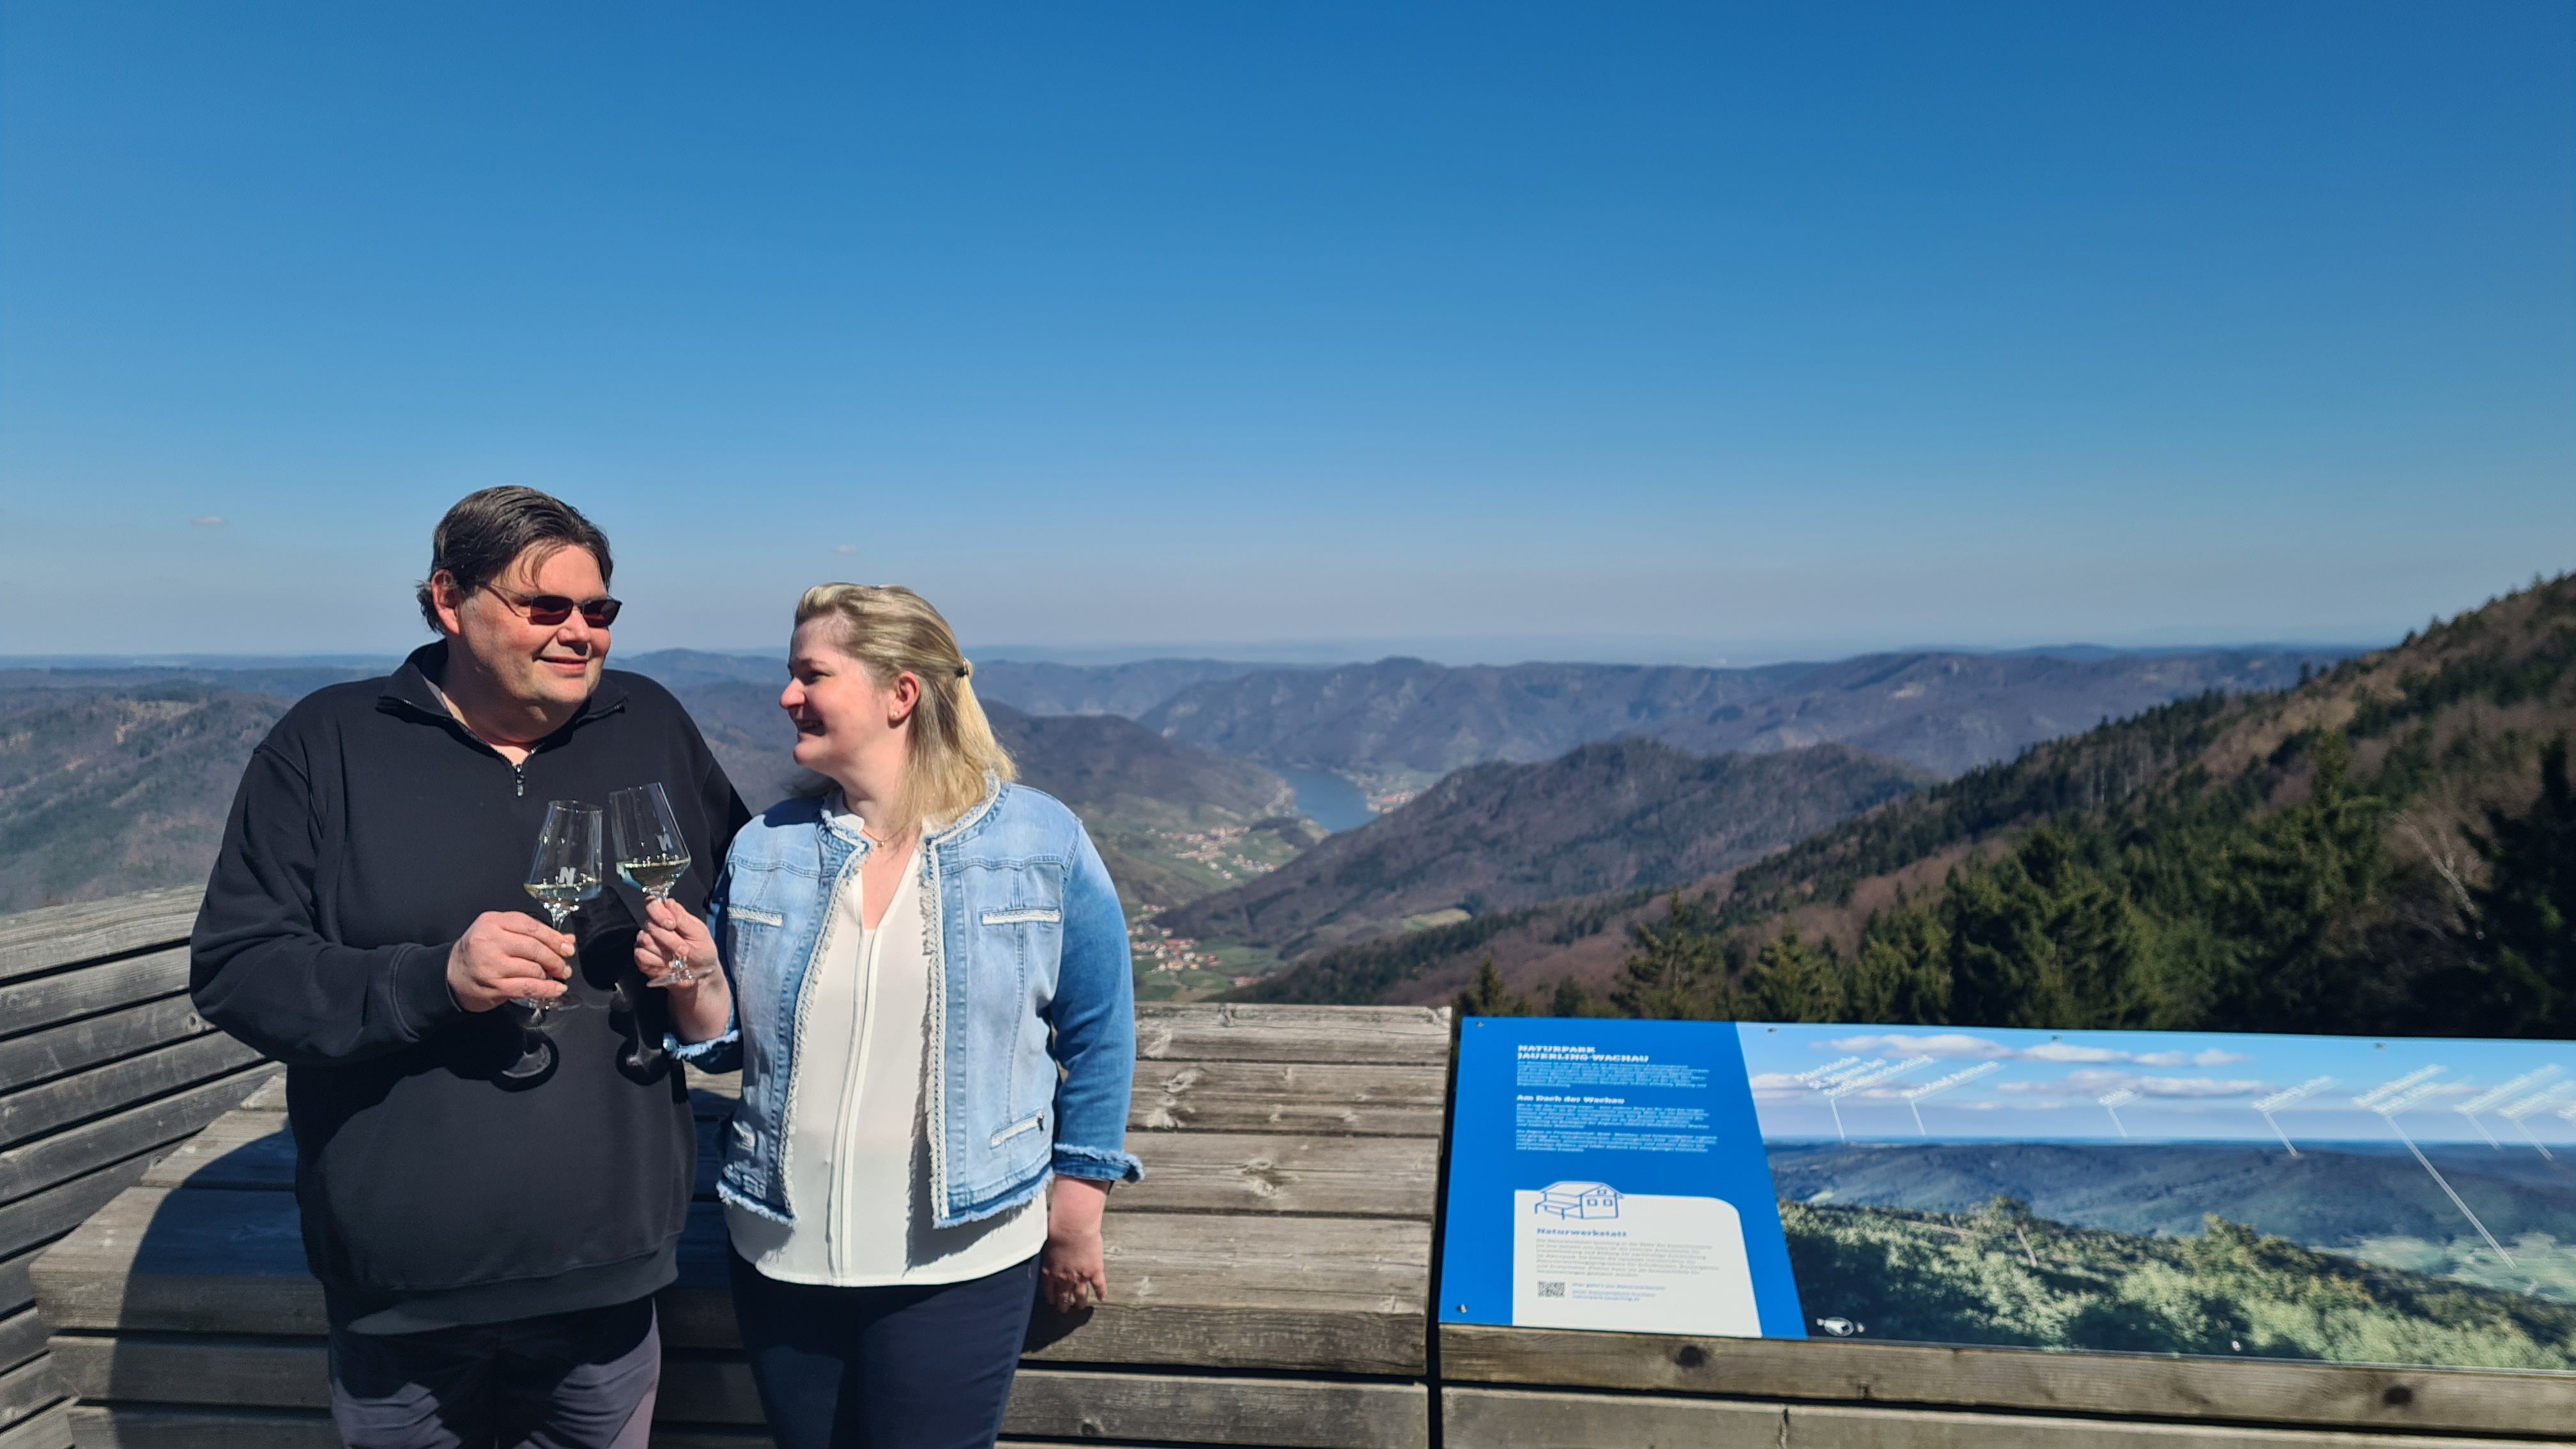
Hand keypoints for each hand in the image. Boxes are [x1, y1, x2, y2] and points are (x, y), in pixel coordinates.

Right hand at [447, 911, 574, 1011]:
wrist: (450, 977)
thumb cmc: (478, 953)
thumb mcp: (499, 934)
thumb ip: (531, 934)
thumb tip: (567, 939)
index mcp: (492, 922)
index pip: (531, 926)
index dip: (554, 937)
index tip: (567, 946)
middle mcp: (490, 941)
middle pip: (534, 947)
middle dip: (556, 958)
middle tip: (565, 965)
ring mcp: (491, 965)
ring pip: (533, 968)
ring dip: (551, 974)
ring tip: (558, 976)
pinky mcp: (494, 986)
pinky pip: (528, 987)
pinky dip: (546, 989)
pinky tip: (555, 989)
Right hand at [634, 899, 719, 988]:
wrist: (701, 976)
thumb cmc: (702, 951)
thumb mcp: (698, 933)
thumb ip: (682, 918)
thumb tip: (668, 902)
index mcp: (669, 916)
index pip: (653, 904)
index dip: (659, 913)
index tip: (672, 924)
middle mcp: (655, 927)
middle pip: (650, 925)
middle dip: (669, 938)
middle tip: (683, 949)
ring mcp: (647, 942)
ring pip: (645, 940)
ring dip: (664, 951)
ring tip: (678, 958)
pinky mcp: (642, 958)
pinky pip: (641, 954)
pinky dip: (656, 961)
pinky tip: (668, 964)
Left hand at [1040, 1177, 1110, 1312]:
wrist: (1072, 1229)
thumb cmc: (1056, 1232)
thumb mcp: (1044, 1247)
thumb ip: (1045, 1258)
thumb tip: (1040, 1258)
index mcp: (1050, 1272)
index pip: (1049, 1290)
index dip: (1052, 1297)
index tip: (1053, 1302)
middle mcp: (1064, 1279)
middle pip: (1064, 1296)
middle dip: (1064, 1304)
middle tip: (1065, 1309)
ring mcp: (1080, 1277)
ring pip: (1080, 1294)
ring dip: (1080, 1302)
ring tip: (1081, 1307)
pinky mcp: (1094, 1271)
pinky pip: (1099, 1286)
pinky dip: (1101, 1293)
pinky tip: (1102, 1298)